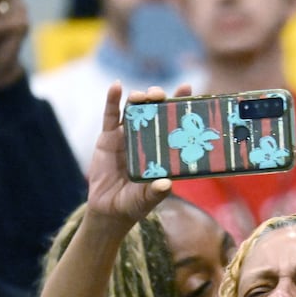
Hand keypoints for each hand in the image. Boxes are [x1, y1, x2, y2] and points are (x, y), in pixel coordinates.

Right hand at [83, 82, 176, 227]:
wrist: (108, 210)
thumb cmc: (134, 204)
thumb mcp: (146, 200)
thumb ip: (155, 193)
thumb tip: (166, 184)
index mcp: (163, 149)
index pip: (174, 122)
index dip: (180, 104)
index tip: (187, 88)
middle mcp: (147, 138)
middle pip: (154, 110)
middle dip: (158, 98)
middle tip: (161, 96)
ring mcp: (127, 135)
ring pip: (134, 109)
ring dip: (139, 97)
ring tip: (142, 95)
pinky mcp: (108, 137)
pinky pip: (110, 115)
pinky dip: (112, 99)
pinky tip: (116, 86)